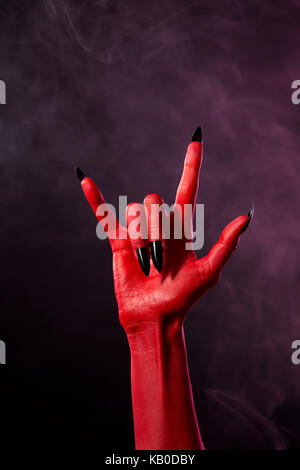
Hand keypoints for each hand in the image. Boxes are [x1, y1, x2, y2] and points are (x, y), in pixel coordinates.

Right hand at [76, 127, 252, 333]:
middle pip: (155, 202)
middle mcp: (160, 224)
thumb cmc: (183, 297)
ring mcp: (137, 231)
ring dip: (140, 239)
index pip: (187, 188)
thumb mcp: (208, 272)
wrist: (154, 316)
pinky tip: (85, 181)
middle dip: (156, 229)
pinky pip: (104, 215)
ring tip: (145, 263)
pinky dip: (95, 199)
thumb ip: (225, 244)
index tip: (196, 139)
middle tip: (160, 260)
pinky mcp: (118, 240)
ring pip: (135, 211)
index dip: (192, 165)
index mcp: (182, 227)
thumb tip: (246, 217)